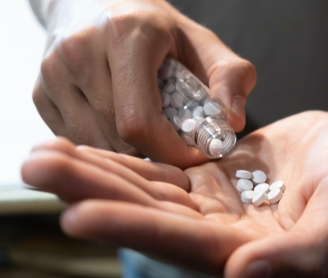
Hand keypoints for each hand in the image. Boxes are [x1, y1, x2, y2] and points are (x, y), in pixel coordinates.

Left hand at [21, 111, 327, 277]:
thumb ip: (304, 252)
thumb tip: (244, 277)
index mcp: (251, 254)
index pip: (184, 245)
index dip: (135, 230)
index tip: (78, 214)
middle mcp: (219, 238)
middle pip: (148, 218)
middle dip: (92, 195)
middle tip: (36, 169)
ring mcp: (207, 210)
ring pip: (143, 193)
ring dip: (93, 175)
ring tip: (41, 157)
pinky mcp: (202, 182)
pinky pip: (155, 172)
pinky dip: (118, 161)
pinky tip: (80, 150)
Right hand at [32, 0, 255, 166]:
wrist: (99, 4)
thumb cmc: (157, 30)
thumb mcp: (202, 43)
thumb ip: (231, 77)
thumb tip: (232, 124)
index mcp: (125, 34)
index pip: (139, 121)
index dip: (170, 152)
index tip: (193, 155)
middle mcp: (79, 51)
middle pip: (118, 139)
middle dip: (154, 153)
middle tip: (174, 144)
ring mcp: (52, 74)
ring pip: (95, 146)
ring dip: (128, 152)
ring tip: (149, 133)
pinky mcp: (39, 93)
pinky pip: (77, 141)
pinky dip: (104, 145)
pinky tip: (120, 126)